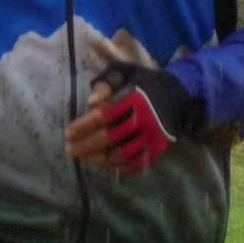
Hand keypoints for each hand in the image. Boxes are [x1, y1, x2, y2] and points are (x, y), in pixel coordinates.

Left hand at [65, 62, 197, 174]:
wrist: (176, 96)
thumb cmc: (143, 85)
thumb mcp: (125, 74)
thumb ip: (106, 84)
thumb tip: (90, 102)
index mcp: (135, 98)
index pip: (103, 115)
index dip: (83, 126)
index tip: (67, 133)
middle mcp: (145, 118)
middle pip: (110, 137)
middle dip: (86, 145)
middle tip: (70, 149)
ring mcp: (152, 136)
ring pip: (121, 154)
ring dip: (99, 158)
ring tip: (85, 157)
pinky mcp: (158, 149)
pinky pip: (135, 164)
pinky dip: (118, 167)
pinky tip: (104, 164)